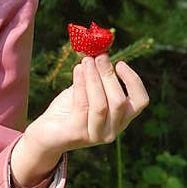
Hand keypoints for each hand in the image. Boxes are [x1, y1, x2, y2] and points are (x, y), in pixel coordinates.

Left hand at [12, 55, 148, 185]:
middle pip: (119, 101)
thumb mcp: (86, 91)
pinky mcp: (77, 134)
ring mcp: (95, 135)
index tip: (120, 63)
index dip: (134, 81)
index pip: (140, 102)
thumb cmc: (69, 110)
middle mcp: (112, 130)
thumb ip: (96, 77)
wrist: (46, 134)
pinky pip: (81, 106)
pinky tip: (77, 70)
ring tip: (86, 61)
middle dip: (109, 75)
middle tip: (99, 56)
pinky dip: (80, 85)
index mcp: (121, 119)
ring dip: (94, 79)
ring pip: (101, 104)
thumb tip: (99, 51)